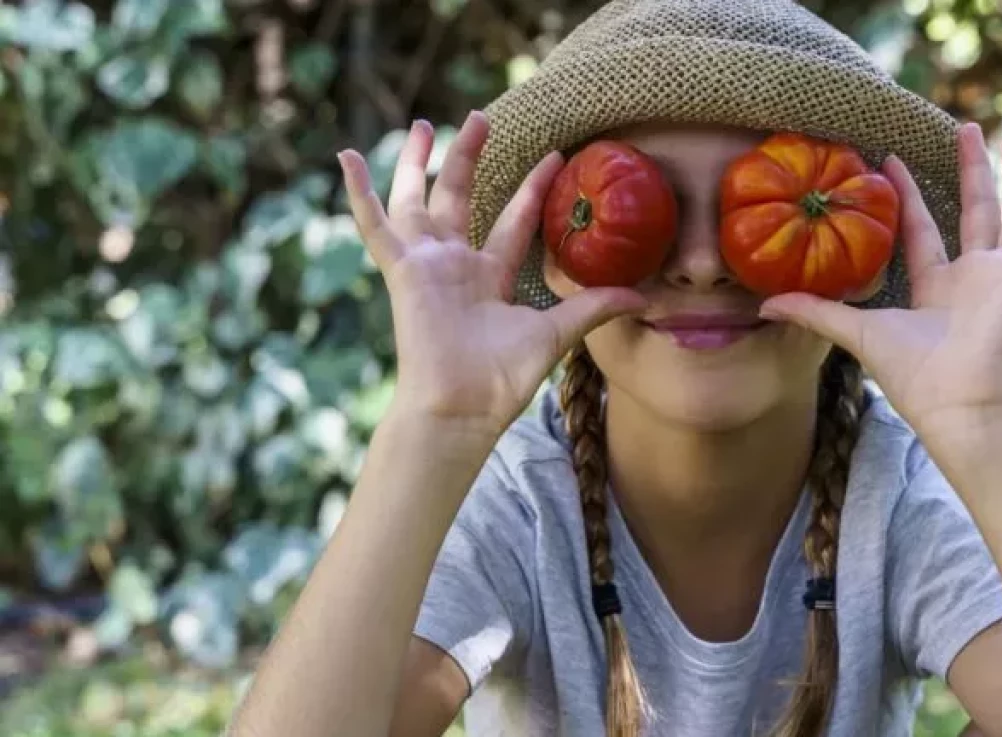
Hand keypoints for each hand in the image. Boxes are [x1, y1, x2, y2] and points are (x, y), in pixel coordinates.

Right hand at [339, 113, 647, 436]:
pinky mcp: (403, 271)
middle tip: (480, 117)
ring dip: (420, 163)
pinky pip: (375, 226)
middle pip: (459, 199)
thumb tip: (644, 298)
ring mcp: (426, 265)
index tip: (554, 156)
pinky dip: (360, 192)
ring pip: (417, 201)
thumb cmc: (502, 379)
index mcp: (489, 278)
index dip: (531, 190)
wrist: (463, 406)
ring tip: (425, 123)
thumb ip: (593, 307)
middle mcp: (455, 266)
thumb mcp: (556, 332)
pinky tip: (348, 156)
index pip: (511, 222)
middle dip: (468, 158)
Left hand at [758, 122, 1001, 443]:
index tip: (892, 160)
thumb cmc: (915, 379)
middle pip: (972, 212)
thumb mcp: (857, 334)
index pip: (921, 231)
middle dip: (968, 172)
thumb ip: (816, 314)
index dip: (907, 196)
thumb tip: (763, 306)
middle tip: (964, 128)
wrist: (963, 407)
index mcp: (935, 289)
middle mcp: (973, 279)